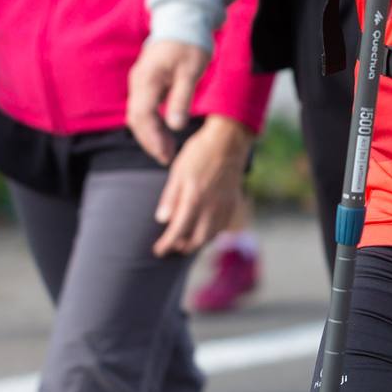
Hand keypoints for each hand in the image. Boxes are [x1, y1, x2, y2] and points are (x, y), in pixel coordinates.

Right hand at [126, 37, 210, 164]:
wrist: (183, 19)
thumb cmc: (190, 44)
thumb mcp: (192, 71)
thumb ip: (182, 97)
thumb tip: (176, 126)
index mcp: (148, 79)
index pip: (142, 115)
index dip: (151, 138)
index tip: (165, 154)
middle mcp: (138, 81)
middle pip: (136, 119)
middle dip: (150, 141)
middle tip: (166, 158)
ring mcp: (139, 82)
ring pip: (138, 115)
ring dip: (150, 134)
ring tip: (167, 151)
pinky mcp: (145, 82)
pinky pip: (143, 108)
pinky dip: (152, 123)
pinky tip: (165, 133)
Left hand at [152, 116, 254, 256]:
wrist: (228, 141)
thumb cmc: (199, 153)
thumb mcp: (178, 171)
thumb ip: (170, 197)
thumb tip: (162, 220)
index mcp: (194, 200)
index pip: (177, 233)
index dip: (166, 245)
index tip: (158, 250)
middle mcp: (211, 208)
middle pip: (196, 241)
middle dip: (182, 247)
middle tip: (171, 245)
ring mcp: (224, 207)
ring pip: (211, 237)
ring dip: (197, 242)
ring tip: (186, 238)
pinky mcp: (233, 204)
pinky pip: (222, 227)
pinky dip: (210, 233)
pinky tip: (203, 227)